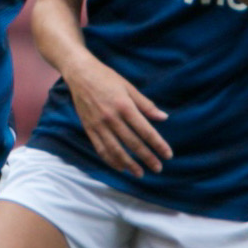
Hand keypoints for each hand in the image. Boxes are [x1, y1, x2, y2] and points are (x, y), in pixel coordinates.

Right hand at [64, 56, 171, 176]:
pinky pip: (100, 149)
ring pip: (116, 150)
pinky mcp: (89, 128)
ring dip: (129, 164)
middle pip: (133, 143)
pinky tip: (120, 167)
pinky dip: (110, 160)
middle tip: (158, 168)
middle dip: (147, 158)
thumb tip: (164, 117)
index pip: (145, 130)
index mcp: (125, 106)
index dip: (158, 144)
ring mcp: (99, 125)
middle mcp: (112, 118)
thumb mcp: (129, 87)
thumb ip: (146, 105)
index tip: (167, 155)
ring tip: (140, 174)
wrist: (80, 73)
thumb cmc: (107, 78)